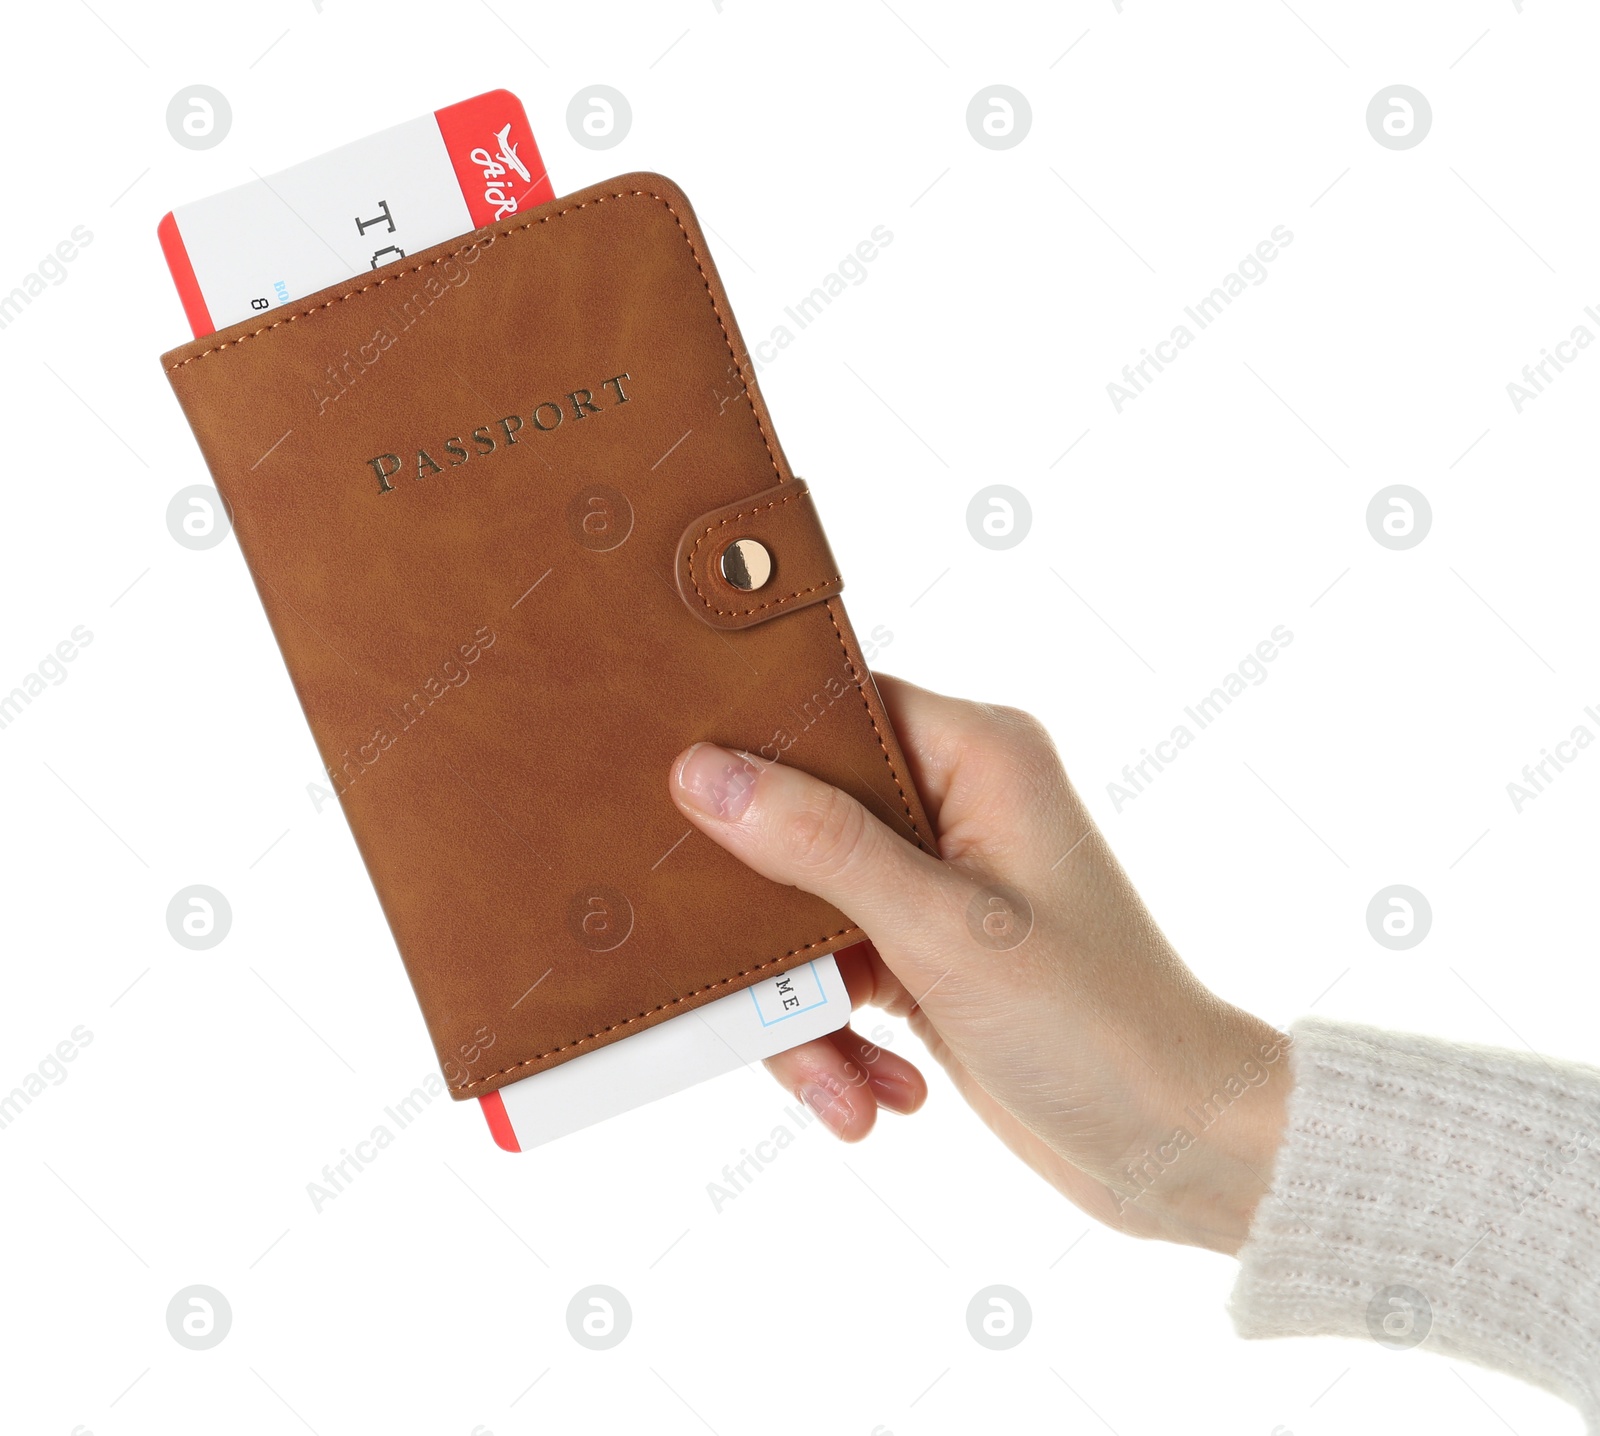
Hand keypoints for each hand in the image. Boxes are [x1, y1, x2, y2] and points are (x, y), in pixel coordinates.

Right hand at [668, 674, 1290, 1253]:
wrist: (1174, 1146)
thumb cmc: (1097, 1024)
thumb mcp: (944, 931)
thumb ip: (822, 846)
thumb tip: (705, 774)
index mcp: (978, 753)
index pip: (833, 709)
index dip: (754, 751)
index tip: (679, 802)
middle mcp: (953, 804)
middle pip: (800, 822)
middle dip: (775, 928)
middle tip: (764, 988)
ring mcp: (935, 884)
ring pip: (805, 914)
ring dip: (807, 1012)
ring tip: (845, 1088)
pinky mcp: (922, 954)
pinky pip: (832, 974)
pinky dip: (838, 1041)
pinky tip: (880, 1092)